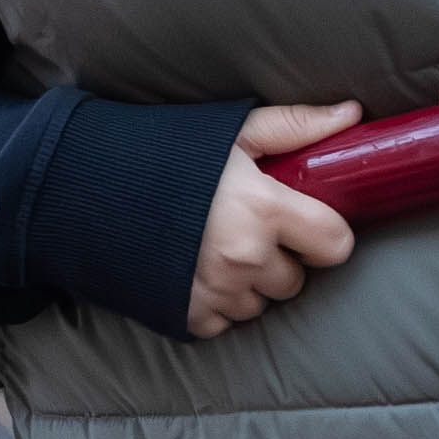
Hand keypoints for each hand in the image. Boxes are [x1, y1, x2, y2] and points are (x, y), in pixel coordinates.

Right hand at [187, 102, 362, 337]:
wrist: (86, 187)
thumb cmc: (164, 153)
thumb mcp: (233, 131)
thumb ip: (295, 126)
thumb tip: (352, 116)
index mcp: (263, 208)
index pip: (334, 245)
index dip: (325, 235)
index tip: (305, 224)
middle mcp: (244, 257)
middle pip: (295, 280)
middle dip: (278, 259)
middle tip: (246, 231)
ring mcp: (215, 292)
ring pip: (260, 304)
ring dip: (247, 284)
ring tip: (215, 249)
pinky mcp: (188, 316)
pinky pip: (225, 322)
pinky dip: (216, 304)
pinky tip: (194, 271)